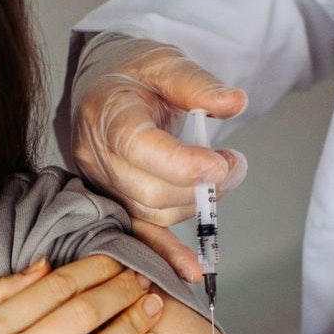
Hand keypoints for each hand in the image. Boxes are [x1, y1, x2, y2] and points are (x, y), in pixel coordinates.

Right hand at [69, 32, 248, 279]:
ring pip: (152, 213)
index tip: (221, 162)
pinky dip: (167, 253)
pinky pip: (140, 233)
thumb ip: (197, 84)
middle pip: (149, 191)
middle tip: (235, 165)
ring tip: (223, 176)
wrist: (104, 84)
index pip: (139, 148)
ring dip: (195, 204)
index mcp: (107, 115)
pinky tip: (192, 271)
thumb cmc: (133, 73)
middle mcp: (97, 156)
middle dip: (201, 186)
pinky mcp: (116, 201)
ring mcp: (103, 184)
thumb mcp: (164, 62)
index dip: (183, 163)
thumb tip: (236, 103)